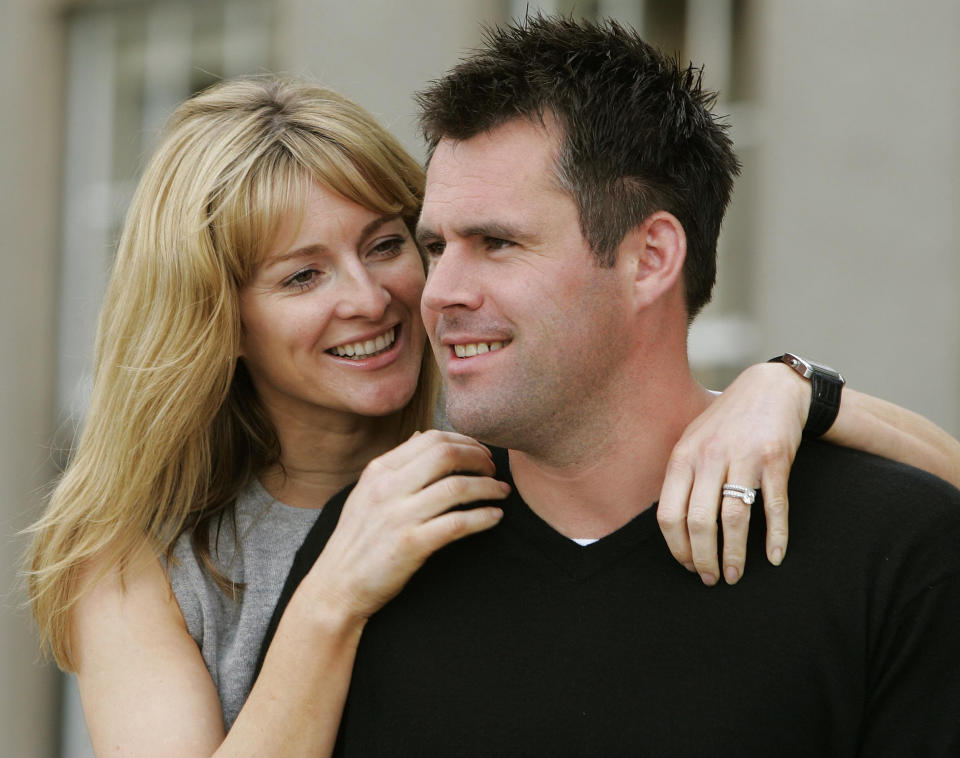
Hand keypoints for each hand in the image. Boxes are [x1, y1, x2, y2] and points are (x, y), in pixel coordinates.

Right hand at [304, 430, 508, 618]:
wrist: (337, 587)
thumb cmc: (357, 540)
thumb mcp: (366, 493)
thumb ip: (396, 465)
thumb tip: (421, 435)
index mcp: (379, 471)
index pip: (430, 438)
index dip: (464, 442)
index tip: (480, 453)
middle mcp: (387, 488)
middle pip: (446, 454)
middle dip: (479, 458)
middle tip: (493, 470)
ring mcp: (399, 516)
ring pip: (457, 487)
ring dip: (488, 487)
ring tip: (502, 492)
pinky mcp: (411, 545)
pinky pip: (457, 524)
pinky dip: (483, 517)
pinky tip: (495, 517)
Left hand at [657, 363, 808, 584]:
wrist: (770, 388)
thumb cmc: (726, 422)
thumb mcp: (693, 441)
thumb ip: (681, 477)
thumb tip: (672, 525)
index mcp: (683, 457)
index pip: (669, 514)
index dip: (677, 547)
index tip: (687, 565)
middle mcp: (709, 458)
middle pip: (699, 522)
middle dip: (703, 558)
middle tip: (710, 579)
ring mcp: (743, 458)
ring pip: (734, 519)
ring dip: (733, 554)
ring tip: (733, 575)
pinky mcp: (775, 460)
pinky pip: (774, 507)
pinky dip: (775, 536)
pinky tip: (773, 556)